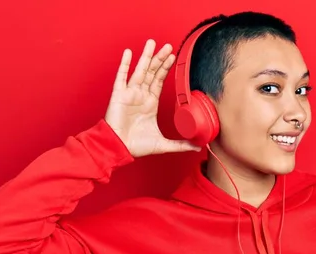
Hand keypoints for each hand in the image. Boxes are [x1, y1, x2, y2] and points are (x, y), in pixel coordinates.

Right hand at [104, 40, 200, 156]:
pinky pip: (121, 77)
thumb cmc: (137, 146)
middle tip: (168, 46)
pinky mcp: (119, 95)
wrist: (119, 149)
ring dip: (146, 57)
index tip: (173, 57)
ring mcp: (129, 94)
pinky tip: (129, 53)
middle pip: (152, 72)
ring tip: (152, 43)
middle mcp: (140, 95)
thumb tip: (197, 147)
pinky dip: (125, 64)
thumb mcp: (163, 144)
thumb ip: (180, 144)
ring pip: (140, 71)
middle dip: (160, 59)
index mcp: (150, 103)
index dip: (166, 68)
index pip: (159, 81)